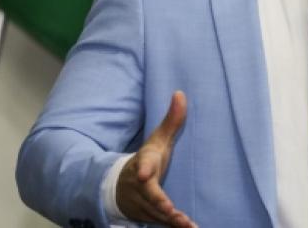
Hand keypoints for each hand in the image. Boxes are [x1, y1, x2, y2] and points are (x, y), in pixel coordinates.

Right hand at [116, 91, 196, 227]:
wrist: (120, 187)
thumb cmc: (148, 160)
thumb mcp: (158, 140)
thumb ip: (171, 120)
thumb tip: (180, 93)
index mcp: (144, 164)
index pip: (143, 165)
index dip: (143, 169)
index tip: (143, 174)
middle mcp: (142, 186)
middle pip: (150, 195)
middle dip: (159, 203)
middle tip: (169, 210)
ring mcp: (144, 203)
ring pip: (156, 213)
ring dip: (170, 219)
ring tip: (186, 224)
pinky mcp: (150, 215)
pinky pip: (162, 222)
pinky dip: (174, 226)